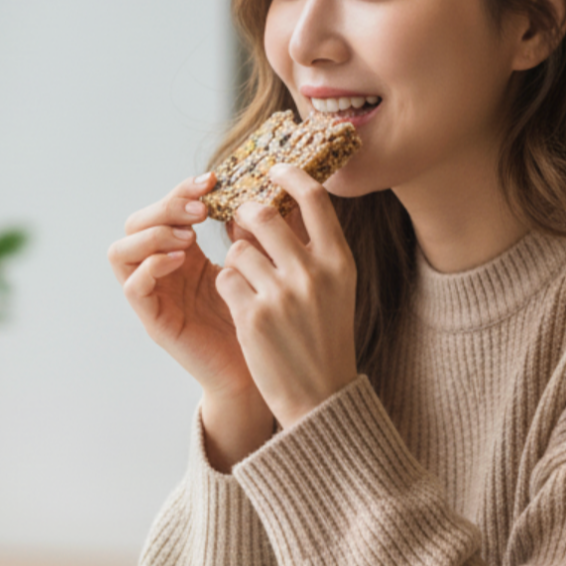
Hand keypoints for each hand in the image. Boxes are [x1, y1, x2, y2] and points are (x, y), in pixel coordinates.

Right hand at [108, 173, 263, 406]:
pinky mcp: (154, 321)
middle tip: (201, 209)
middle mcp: (161, 271)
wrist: (259, 371)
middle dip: (165, 207)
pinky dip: (150, 266)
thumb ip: (250, 234)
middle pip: (135, 224)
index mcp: (183, 254)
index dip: (182, 191)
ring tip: (189, 235)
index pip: (163, 211)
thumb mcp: (256, 266)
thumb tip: (258, 192)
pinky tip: (181, 259)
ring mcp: (154, 296)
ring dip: (152, 234)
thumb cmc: (258, 319)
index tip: (212, 181)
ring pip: (120, 252)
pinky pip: (133, 287)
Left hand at [215, 165, 358, 427]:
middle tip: (241, 220)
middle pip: (264, 215)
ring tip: (249, 282)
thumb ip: (313, 248)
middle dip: (245, 214)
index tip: (274, 170)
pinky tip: (243, 307)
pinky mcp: (252, 318)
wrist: (320, 396)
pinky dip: (229, 289)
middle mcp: (313, 273)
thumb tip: (278, 203)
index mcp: (339, 261)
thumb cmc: (325, 337)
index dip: (291, 176)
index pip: (314, 199)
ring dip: (236, 260)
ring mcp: (281, 295)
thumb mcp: (335, 288)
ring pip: (238, 249)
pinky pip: (226, 280)